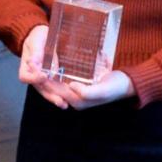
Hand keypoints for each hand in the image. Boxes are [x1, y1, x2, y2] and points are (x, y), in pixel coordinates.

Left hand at [18, 26, 133, 108]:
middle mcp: (75, 98)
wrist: (130, 83)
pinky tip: (50, 60)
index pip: (56, 91)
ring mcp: (78, 91)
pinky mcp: (81, 83)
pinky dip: (57, 69)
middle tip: (31, 62)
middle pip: (54, 87)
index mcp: (78, 102)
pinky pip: (65, 76)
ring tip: (36, 60)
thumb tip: (71, 87)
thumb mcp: (103, 89)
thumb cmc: (117, 86)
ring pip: (58, 81)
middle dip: (42, 76)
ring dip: (47, 72)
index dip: (45, 81)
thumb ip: (88, 92)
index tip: (36, 70)